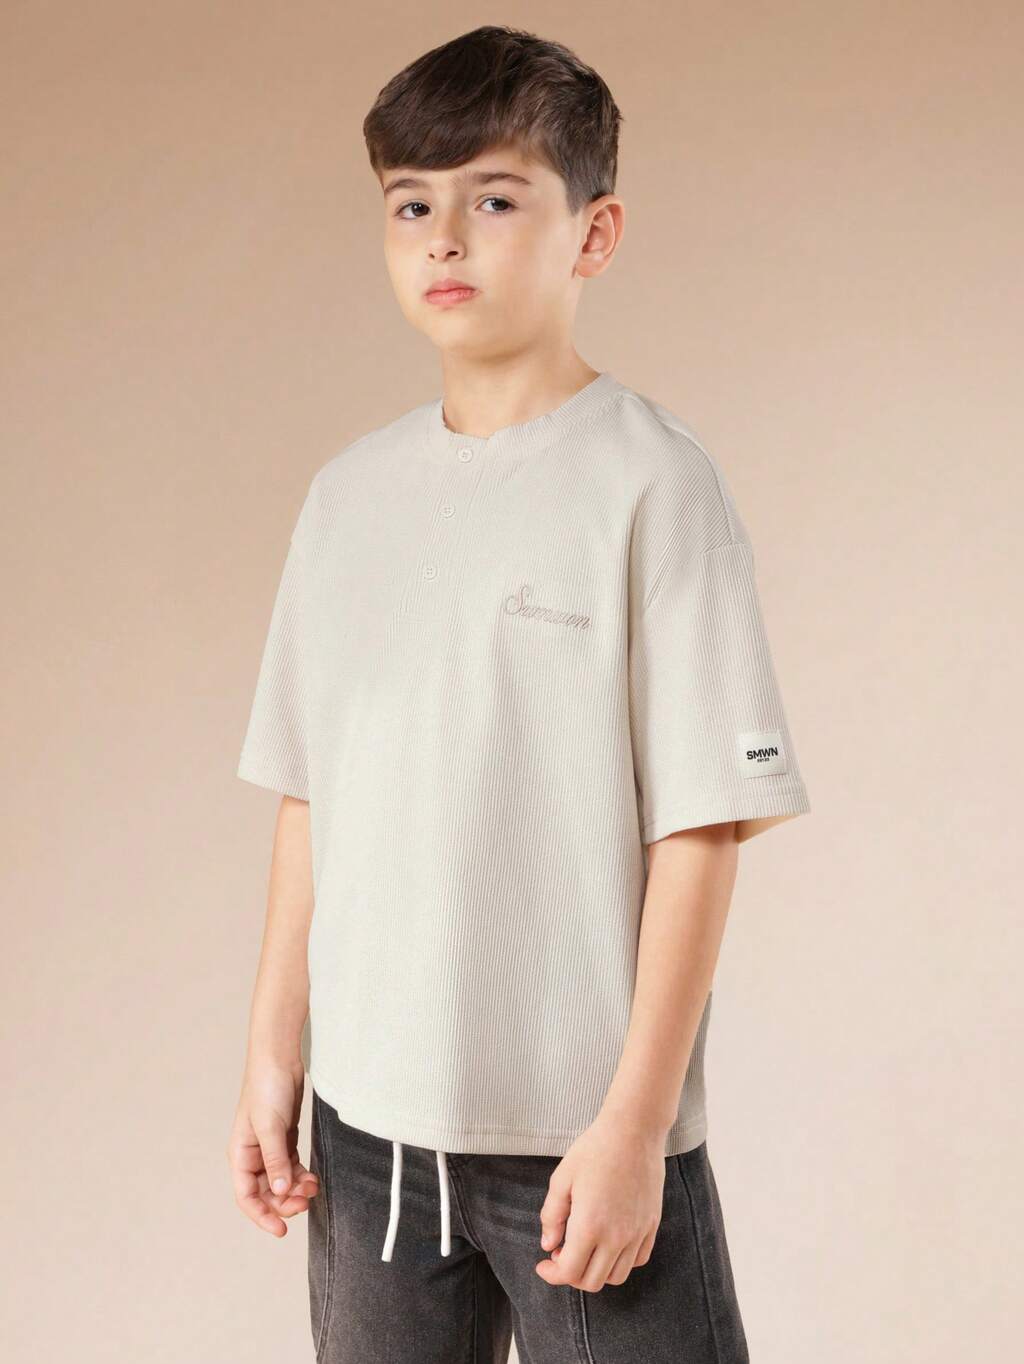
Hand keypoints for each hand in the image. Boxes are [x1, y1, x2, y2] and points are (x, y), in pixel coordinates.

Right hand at [227, 1057, 319, 1236]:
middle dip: (285, 1202)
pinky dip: (302, 1176)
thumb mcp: (270, 1126)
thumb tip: (281, 1191)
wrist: (280, 1059)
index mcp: (240, 1155)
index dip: (262, 1216)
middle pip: (266, 1193)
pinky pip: (292, 1167)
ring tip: (314, 1188)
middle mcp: (252, 1156)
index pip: (246, 1197)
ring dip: (296, 1190)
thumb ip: (276, 1160)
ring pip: (281, 1182)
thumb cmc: (267, 1088)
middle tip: (306, 1203)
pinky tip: (313, 1178)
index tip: (281, 1229)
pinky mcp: (285, 1139)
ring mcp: (269, 1148)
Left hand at [534, 1112, 666, 1290]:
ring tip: (585, 1247)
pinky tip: (609, 1242)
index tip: (544, 1264)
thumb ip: (552, 1216)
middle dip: (571, 1275)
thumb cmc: (594, 1149)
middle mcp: (616, 1236)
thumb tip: (548, 1245)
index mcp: (589, 1226)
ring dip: (596, 1271)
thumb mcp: (562, 1178)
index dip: (552, 1274)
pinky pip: (637, 1260)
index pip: (569, 1272)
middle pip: (592, 1281)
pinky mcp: (652, 1225)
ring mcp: (637, 1233)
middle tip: (561, 1253)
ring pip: (616, 1276)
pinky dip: (620, 1261)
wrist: (633, 1130)